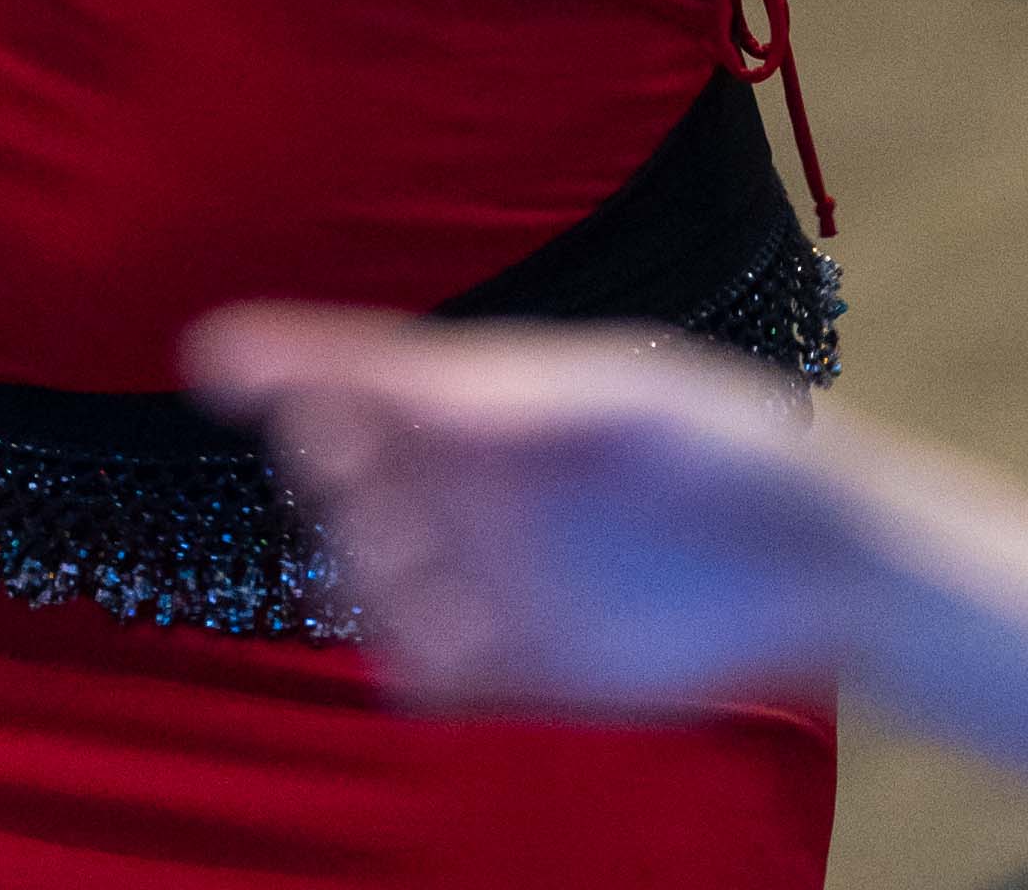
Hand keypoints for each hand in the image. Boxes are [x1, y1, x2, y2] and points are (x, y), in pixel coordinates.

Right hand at [189, 309, 856, 711]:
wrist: (811, 561)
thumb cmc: (729, 448)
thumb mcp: (622, 403)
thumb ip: (508, 402)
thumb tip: (402, 393)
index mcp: (481, 398)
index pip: (353, 372)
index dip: (281, 361)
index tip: (216, 358)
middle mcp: (463, 487)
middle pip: (338, 476)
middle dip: (335, 466)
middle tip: (368, 455)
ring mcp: (480, 577)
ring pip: (364, 577)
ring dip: (375, 567)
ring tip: (443, 556)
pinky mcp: (510, 665)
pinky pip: (418, 670)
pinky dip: (417, 657)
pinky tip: (463, 640)